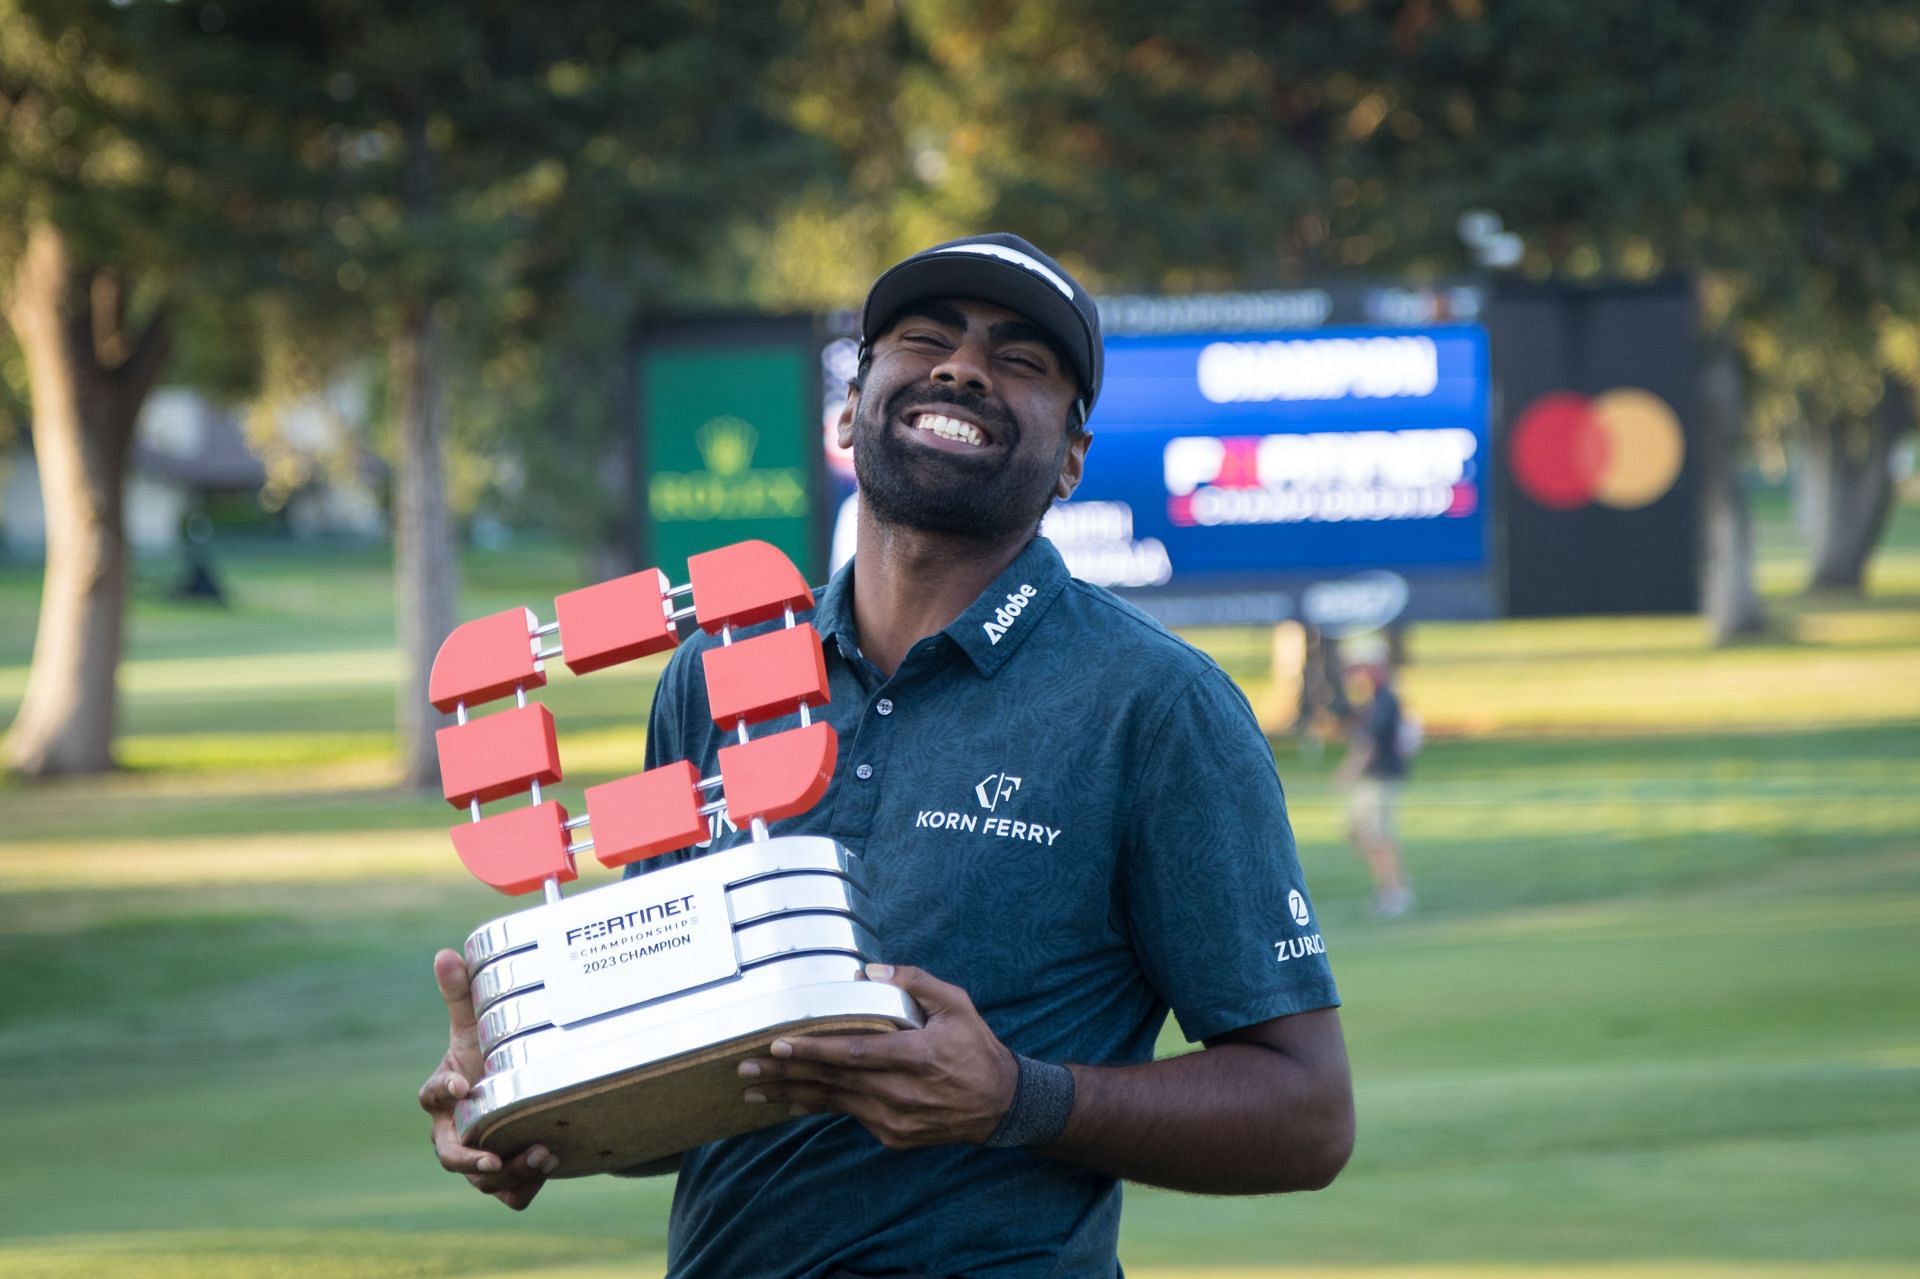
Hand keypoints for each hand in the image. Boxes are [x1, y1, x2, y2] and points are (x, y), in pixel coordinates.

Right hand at [418, 948, 558, 1209]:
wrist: (518, 1089)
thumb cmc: (487, 1053)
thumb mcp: (478, 1024)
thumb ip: (461, 993)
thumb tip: (445, 953)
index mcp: (442, 1095)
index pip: (431, 1098)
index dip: (444, 1093)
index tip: (464, 1087)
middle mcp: (453, 1133)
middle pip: (450, 1156)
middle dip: (472, 1158)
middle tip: (495, 1154)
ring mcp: (478, 1157)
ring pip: (482, 1180)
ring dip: (510, 1172)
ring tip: (543, 1154)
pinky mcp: (504, 1177)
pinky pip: (509, 1196)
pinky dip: (525, 1188)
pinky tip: (550, 1167)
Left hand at [736, 964, 1017, 1149]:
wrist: (1000, 1106)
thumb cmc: (976, 1048)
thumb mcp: (957, 1005)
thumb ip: (916, 983)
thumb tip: (871, 969)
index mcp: (916, 1057)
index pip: (854, 1053)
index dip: (814, 1050)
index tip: (780, 1045)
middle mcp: (900, 1093)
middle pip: (832, 1082)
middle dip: (786, 1075)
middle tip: (746, 1069)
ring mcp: (894, 1119)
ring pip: (833, 1103)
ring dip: (790, 1096)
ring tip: (754, 1090)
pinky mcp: (892, 1136)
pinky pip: (848, 1116)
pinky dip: (817, 1108)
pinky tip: (790, 1102)